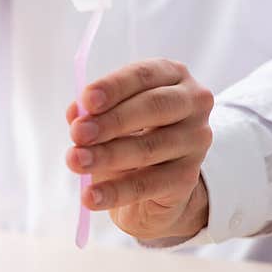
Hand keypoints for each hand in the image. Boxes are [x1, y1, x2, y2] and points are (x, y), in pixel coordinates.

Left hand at [65, 59, 213, 240]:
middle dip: (111, 121)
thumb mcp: (109, 118)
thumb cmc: (131, 135)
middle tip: (77, 134)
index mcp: (171, 76)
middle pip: (152, 107)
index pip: (143, 75)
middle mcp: (192, 103)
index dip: (113, 87)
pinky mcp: (188, 177)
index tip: (86, 101)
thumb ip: (93, 112)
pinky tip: (91, 196)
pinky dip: (115, 191)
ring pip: (148, 147)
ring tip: (76, 161)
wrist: (155, 186)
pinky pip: (147, 184)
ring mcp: (195, 140)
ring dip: (107, 155)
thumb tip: (75, 112)